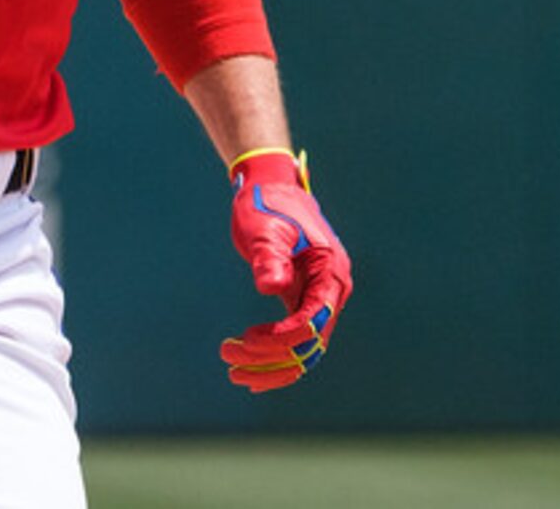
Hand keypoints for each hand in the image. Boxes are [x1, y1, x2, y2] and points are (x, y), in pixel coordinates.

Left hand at [221, 148, 352, 391]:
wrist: (269, 187)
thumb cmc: (266, 204)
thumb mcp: (264, 227)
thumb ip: (269, 257)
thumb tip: (271, 287)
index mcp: (330, 273)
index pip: (313, 320)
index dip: (281, 338)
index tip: (246, 339)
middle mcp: (332, 290)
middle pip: (309, 343)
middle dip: (270, 358)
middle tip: (227, 359)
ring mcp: (320, 296)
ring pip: (304, 348)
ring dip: (272, 365)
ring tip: (234, 372)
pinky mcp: (305, 299)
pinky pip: (296, 337)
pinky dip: (276, 356)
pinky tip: (251, 371)